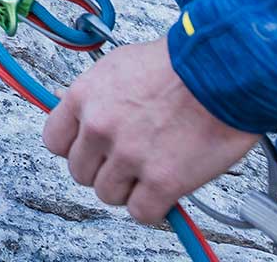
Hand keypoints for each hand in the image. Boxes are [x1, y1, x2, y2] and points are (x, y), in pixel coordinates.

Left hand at [43, 38, 260, 223]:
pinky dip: (154, 205)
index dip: (75, 148)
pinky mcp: (161, 181)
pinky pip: (140, 212)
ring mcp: (128, 156)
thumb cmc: (178, 63)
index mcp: (84, 97)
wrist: (222, 70)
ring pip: (108, 195)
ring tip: (152, 168)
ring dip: (128, 188)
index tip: (91, 149)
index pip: (54, 141)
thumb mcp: (120, 64)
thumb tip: (65, 102)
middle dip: (103, 168)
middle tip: (129, 158)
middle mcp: (99, 128)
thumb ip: (93, 93)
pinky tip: (165, 187)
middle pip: (80, 172)